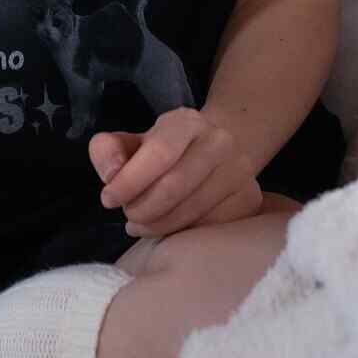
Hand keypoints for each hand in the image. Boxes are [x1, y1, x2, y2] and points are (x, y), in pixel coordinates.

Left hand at [88, 110, 263, 237]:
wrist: (220, 147)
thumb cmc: (166, 149)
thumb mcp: (132, 141)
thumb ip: (108, 150)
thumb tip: (111, 175)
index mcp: (186, 122)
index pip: (159, 152)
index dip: (130, 180)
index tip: (108, 198)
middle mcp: (219, 142)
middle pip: (174, 187)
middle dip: (142, 208)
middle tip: (128, 216)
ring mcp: (239, 171)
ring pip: (192, 212)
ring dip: (158, 225)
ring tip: (141, 224)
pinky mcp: (249, 199)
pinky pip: (209, 227)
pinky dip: (182, 234)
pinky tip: (168, 227)